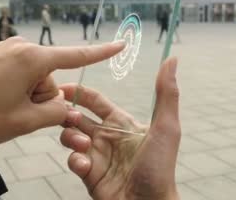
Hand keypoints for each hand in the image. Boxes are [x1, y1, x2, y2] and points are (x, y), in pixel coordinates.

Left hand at [0, 37, 124, 153]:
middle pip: (51, 76)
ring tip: (1, 107)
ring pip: (34, 76)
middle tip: (16, 112)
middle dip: (42, 97)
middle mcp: (20, 46)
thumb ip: (56, 112)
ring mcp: (5, 48)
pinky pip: (18, 72)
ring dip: (27, 95)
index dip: (102, 52)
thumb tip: (66, 107)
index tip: (122, 44)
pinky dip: (15, 89)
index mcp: (31, 58)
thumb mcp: (25, 121)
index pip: (76, 56)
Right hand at [60, 58, 179, 199]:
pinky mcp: (89, 174)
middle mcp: (107, 137)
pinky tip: (86, 167)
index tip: (63, 86)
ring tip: (84, 146)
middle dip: (67, 113)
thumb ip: (166, 93)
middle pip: (77, 116)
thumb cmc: (161, 168)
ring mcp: (97, 156)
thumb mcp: (166, 128)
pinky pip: (73, 160)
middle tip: (64, 114)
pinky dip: (75, 160)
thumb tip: (172, 59)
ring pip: (70, 136)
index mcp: (122, 123)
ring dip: (71, 137)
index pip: (95, 100)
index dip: (80, 92)